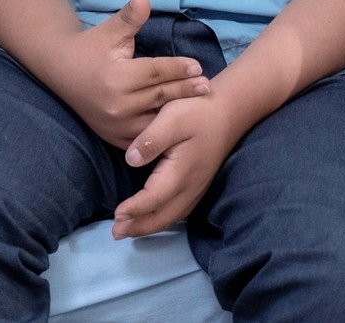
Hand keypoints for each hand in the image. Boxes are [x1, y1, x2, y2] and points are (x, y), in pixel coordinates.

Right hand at [38, 0, 208, 148]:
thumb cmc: (91, 47)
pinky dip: (162, 131)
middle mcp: (117, 104)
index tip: (197, 65)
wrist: (62, 71)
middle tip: (207, 86)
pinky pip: (144, 137)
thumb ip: (131, 16)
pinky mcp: (114, 137)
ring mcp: (116, 125)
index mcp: (116, 77)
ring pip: (154, 120)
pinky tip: (178, 124)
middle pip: (159, 96)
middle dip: (185, 90)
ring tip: (200, 105)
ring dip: (177, 113)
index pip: (155, 72)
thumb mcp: (110, 30)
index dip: (177, 68)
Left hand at [113, 92, 242, 237]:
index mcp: (181, 172)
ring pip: (172, 217)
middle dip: (139, 227)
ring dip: (149, 227)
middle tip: (116, 233)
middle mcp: (190, 186)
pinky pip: (179, 211)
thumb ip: (151, 139)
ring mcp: (197, 188)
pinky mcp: (198, 185)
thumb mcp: (172, 116)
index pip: (154, 199)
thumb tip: (131, 160)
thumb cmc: (198, 111)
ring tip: (127, 230)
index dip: (135, 209)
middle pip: (163, 216)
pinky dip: (162, 220)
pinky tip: (151, 218)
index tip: (116, 215)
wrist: (229, 112)